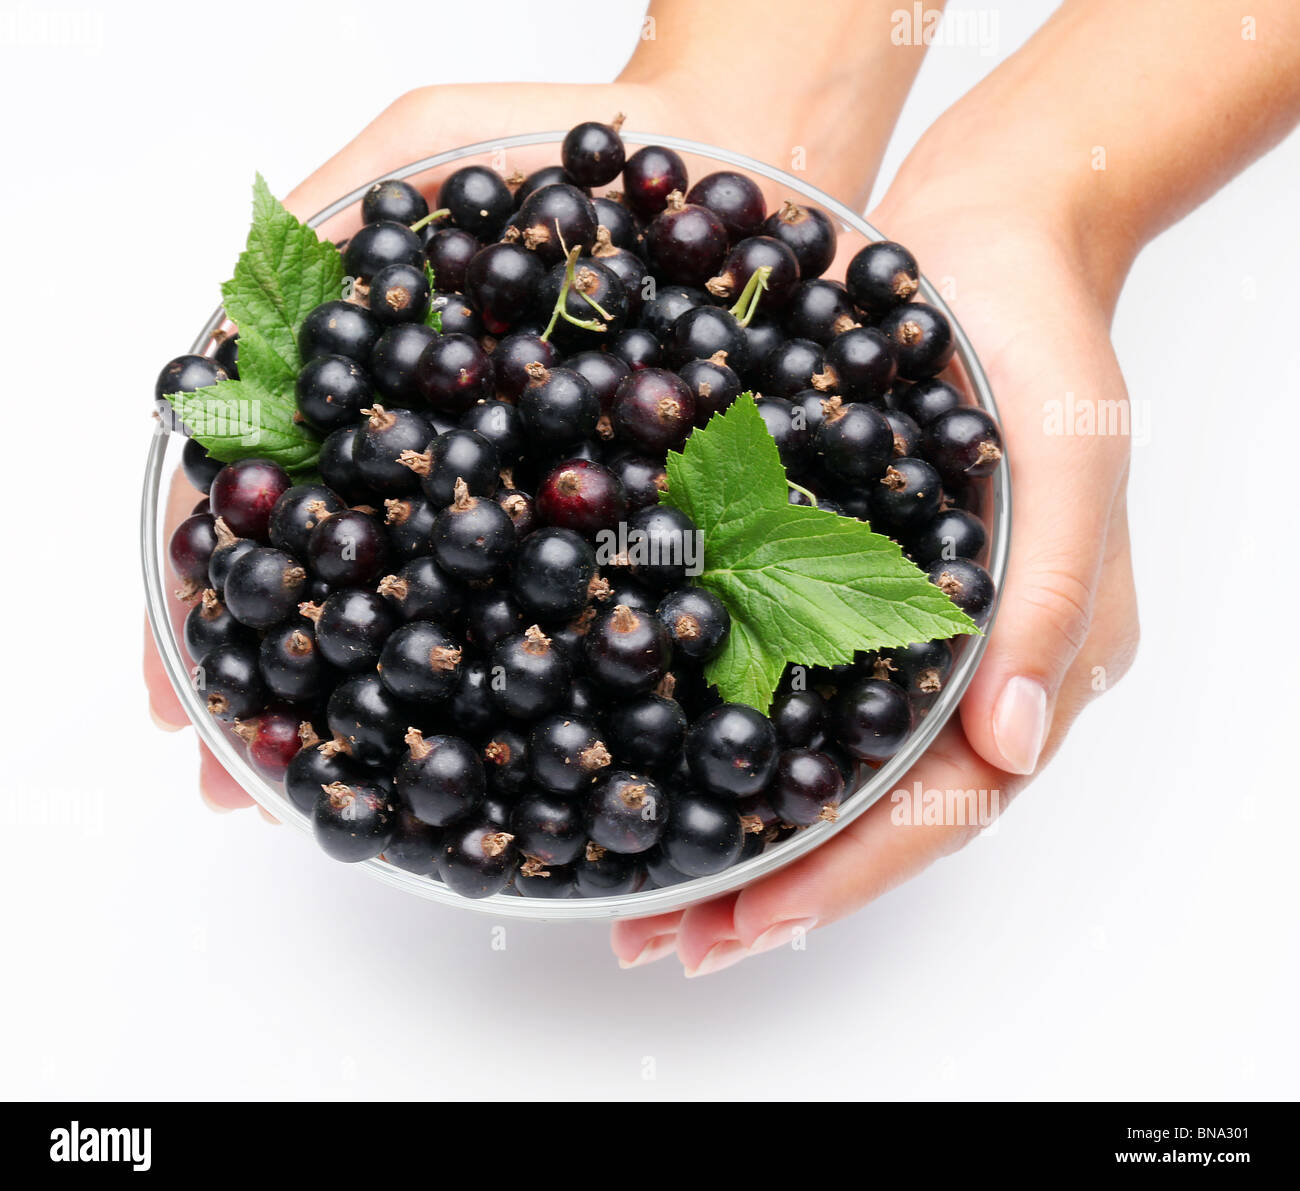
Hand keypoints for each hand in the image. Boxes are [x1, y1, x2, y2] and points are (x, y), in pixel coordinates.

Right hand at [144, 78, 855, 807]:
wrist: (727, 158)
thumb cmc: (562, 147)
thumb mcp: (419, 155)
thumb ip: (324, 231)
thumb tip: (219, 355)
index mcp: (398, 409)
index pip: (286, 507)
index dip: (227, 589)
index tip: (174, 682)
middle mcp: (469, 471)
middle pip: (369, 582)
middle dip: (298, 679)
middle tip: (239, 771)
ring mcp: (557, 502)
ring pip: (476, 614)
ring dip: (409, 702)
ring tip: (346, 791)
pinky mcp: (652, 514)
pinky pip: (610, 601)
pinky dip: (562, 671)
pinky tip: (520, 741)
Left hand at [611, 179, 1139, 974]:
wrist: (985, 244)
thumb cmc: (1044, 350)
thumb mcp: (1067, 466)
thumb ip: (1043, 610)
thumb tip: (1009, 750)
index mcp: (1037, 665)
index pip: (943, 808)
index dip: (845, 877)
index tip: (746, 926)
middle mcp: (965, 671)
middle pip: (870, 813)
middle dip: (774, 889)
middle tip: (670, 944)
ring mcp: (900, 635)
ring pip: (822, 767)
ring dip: (740, 837)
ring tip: (652, 897)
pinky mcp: (844, 587)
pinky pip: (790, 687)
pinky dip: (729, 743)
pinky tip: (663, 770)